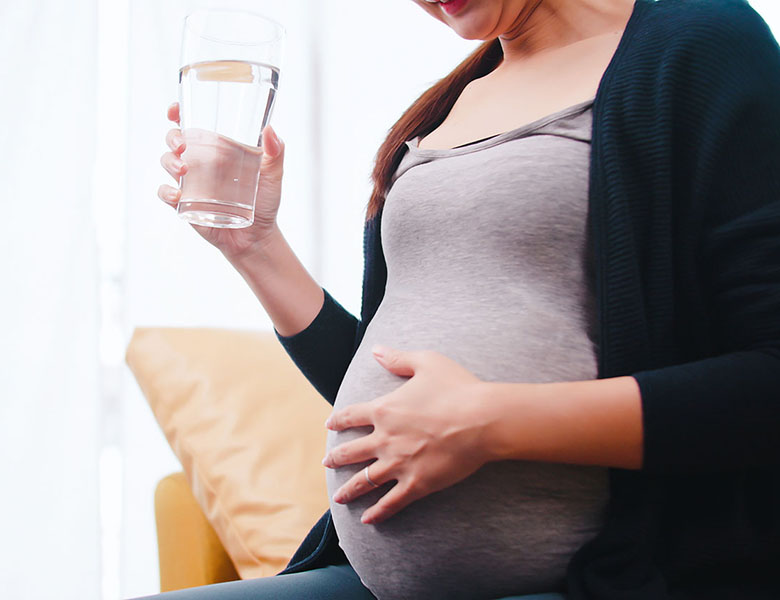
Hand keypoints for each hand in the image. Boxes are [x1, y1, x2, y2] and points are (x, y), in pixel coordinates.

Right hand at [157, 102, 285, 259]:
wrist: (258, 236)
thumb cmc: (265, 202)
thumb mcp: (274, 174)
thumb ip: (276, 151)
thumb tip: (270, 130)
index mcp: (217, 149)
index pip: (193, 125)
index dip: (178, 113)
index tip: (175, 109)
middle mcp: (201, 162)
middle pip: (174, 140)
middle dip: (172, 137)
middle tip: (182, 145)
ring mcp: (191, 182)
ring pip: (167, 163)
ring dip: (169, 161)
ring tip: (183, 168)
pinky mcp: (186, 204)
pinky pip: (166, 194)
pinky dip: (166, 192)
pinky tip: (177, 194)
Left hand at [323, 346, 491, 524]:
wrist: (482, 420)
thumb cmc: (457, 388)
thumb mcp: (426, 363)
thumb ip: (398, 358)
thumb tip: (376, 350)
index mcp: (384, 410)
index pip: (350, 416)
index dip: (338, 420)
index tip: (329, 425)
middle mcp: (384, 439)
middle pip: (351, 452)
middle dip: (336, 458)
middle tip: (327, 463)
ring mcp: (399, 464)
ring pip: (365, 481)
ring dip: (349, 490)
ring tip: (338, 497)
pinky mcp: (417, 484)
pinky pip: (391, 502)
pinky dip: (378, 512)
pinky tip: (368, 519)